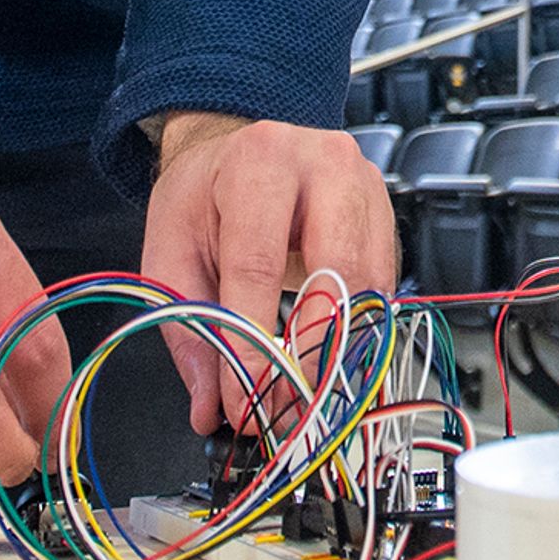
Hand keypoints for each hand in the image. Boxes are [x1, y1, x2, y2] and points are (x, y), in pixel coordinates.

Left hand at [139, 114, 398, 434]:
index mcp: (258, 162)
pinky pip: (384, 283)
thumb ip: (189, 328)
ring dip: (340, 348)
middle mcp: (323, 163)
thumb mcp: (171, 251)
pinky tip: (328, 351)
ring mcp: (364, 184)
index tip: (246, 400)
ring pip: (369, 284)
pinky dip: (357, 328)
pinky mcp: (386, 210)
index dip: (254, 344)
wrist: (238, 150)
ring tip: (304, 390)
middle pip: (334, 271)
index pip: (259, 266)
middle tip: (286, 405)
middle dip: (311, 352)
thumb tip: (212, 409)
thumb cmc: (205, 198)